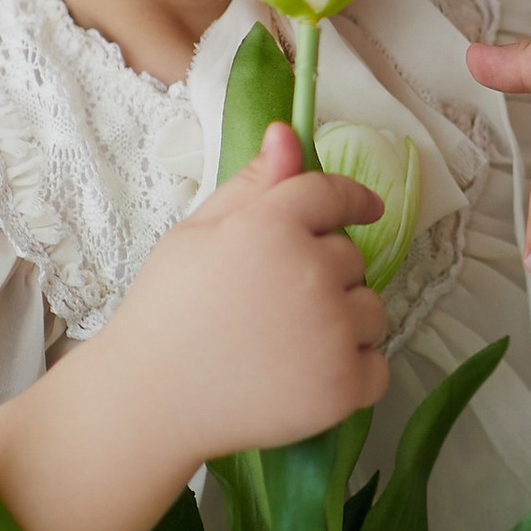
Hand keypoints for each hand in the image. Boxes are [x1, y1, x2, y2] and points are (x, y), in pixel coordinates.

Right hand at [109, 120, 389, 467]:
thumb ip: (252, 184)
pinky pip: (379, 365)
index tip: (365, 208)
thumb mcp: (197, 232)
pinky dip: (356, 368)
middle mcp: (312, 273)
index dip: (351, 199)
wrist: (151, 398)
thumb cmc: (166, 310)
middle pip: (351, 257)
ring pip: (371, 310)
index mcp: (273, 227)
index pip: (333, 195)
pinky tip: (310, 372)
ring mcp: (333, 333)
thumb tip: (289, 133)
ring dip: (345, 319)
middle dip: (323, 271)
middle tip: (274, 300)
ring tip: (289, 339)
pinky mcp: (342, 387)